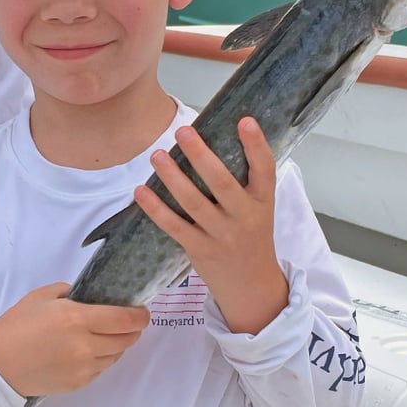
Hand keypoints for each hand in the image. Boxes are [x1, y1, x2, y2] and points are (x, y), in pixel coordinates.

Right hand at [0, 283, 148, 397]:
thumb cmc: (16, 326)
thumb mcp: (42, 297)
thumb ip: (70, 292)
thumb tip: (91, 296)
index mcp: (77, 318)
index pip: (125, 319)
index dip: (140, 315)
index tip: (142, 311)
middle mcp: (85, 345)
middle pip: (126, 339)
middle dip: (133, 329)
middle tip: (128, 322)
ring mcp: (83, 368)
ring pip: (116, 355)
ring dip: (117, 344)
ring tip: (106, 335)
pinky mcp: (78, 383)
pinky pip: (101, 369)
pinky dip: (102, 359)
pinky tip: (90, 350)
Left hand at [134, 116, 287, 334]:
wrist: (252, 286)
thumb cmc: (250, 236)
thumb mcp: (259, 208)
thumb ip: (244, 181)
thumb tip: (213, 140)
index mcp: (262, 201)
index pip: (264, 169)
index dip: (256, 145)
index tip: (245, 120)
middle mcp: (245, 217)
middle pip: (222, 183)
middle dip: (201, 155)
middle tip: (183, 131)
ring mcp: (222, 236)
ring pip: (194, 202)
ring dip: (172, 177)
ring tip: (157, 155)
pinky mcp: (200, 250)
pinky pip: (175, 226)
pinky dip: (155, 209)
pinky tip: (141, 191)